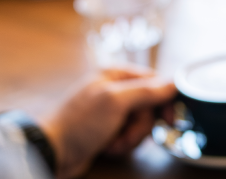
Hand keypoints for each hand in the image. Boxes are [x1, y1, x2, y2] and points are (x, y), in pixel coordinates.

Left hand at [40, 66, 175, 177]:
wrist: (52, 151)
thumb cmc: (78, 123)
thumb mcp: (115, 102)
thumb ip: (147, 91)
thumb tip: (173, 83)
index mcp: (115, 74)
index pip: (154, 81)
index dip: (164, 101)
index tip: (170, 119)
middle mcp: (115, 89)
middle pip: (149, 106)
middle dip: (140, 126)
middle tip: (127, 133)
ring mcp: (111, 111)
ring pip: (141, 124)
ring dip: (130, 138)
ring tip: (113, 142)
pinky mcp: (108, 129)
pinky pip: (129, 136)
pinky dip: (122, 144)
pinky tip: (108, 147)